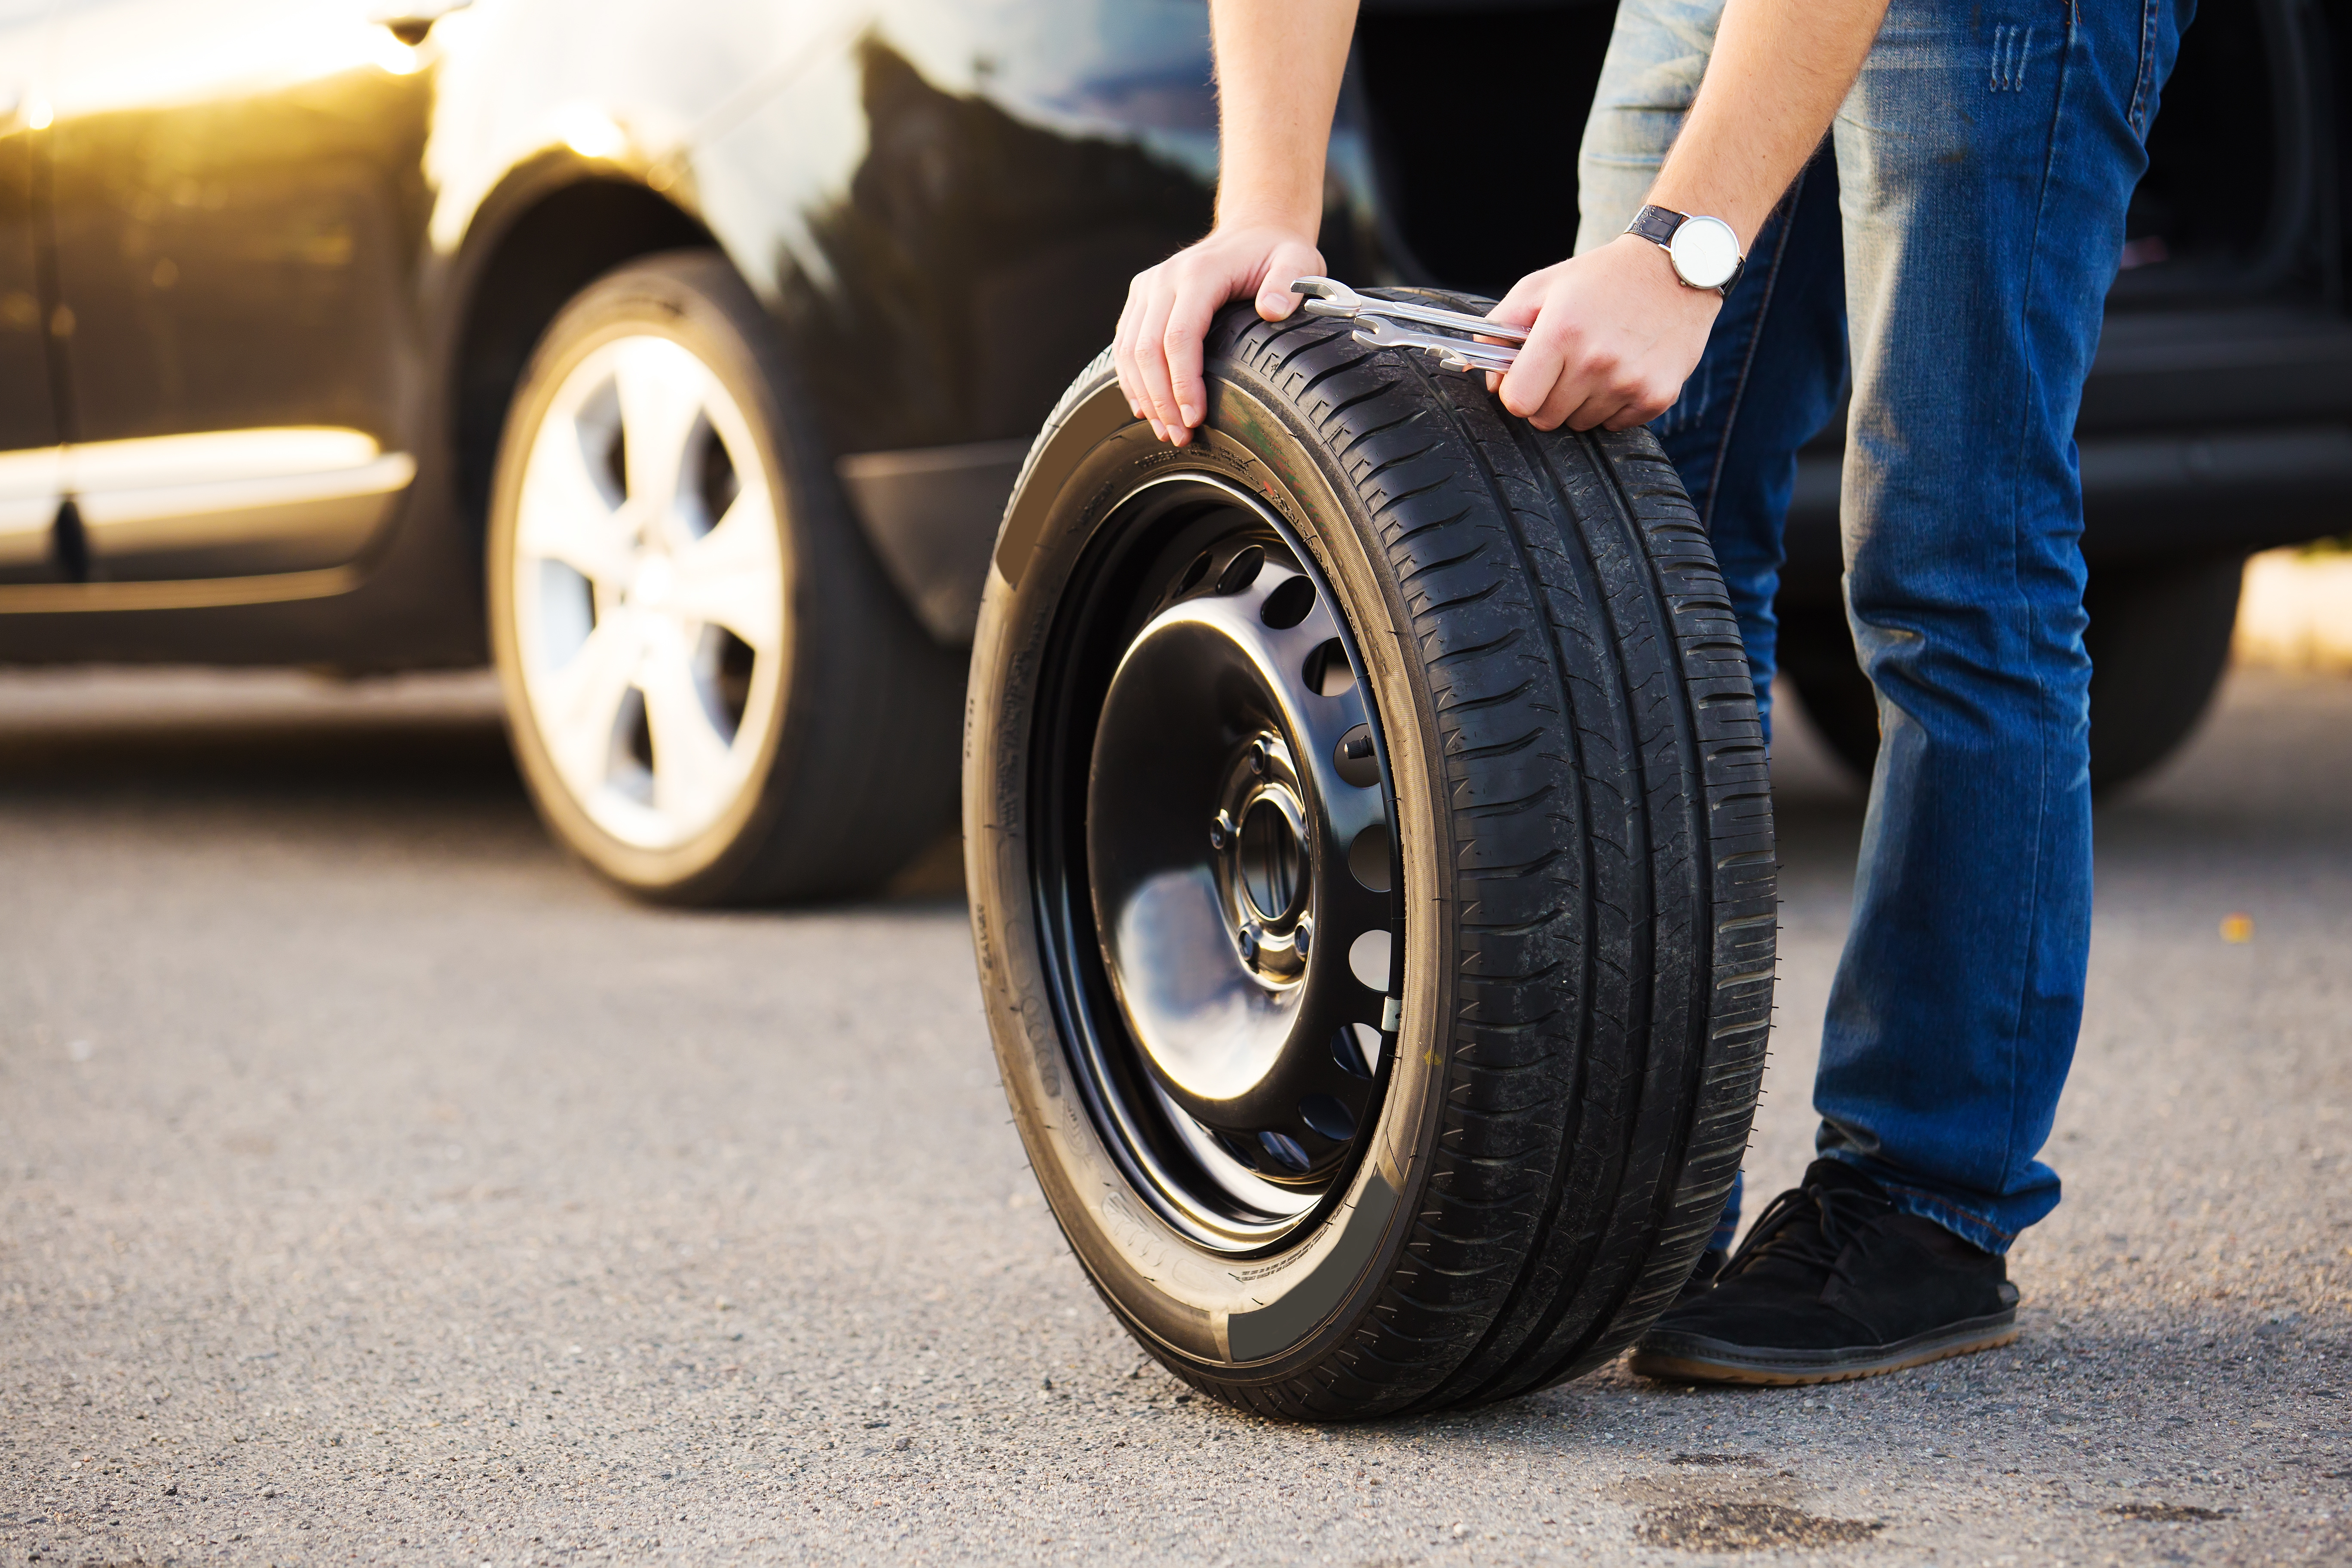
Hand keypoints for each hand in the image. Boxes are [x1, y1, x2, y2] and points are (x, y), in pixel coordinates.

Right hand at [1114, 224, 1325, 446]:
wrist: (1254, 230)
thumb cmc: (1277, 253)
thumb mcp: (1299, 260)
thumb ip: (1290, 282)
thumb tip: (1272, 310)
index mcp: (1199, 273)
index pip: (1179, 336)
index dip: (1183, 383)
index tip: (1196, 418)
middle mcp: (1164, 278)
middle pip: (1147, 349)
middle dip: (1162, 400)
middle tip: (1181, 436)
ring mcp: (1148, 287)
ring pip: (1129, 350)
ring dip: (1145, 396)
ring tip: (1167, 431)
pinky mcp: (1141, 298)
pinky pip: (1125, 344)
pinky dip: (1132, 380)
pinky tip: (1146, 408)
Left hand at [1483, 234, 1723, 431]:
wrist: (1676, 268)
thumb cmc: (1601, 278)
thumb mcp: (1541, 287)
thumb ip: (1499, 329)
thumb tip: (1487, 377)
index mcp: (1562, 332)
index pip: (1518, 401)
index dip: (1516, 393)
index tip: (1526, 378)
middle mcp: (1596, 361)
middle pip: (1546, 419)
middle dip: (1547, 398)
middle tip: (1565, 365)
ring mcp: (1629, 382)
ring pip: (1581, 424)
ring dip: (1582, 402)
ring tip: (1599, 362)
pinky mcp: (1657, 396)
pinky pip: (1617, 425)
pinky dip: (1615, 405)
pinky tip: (1623, 370)